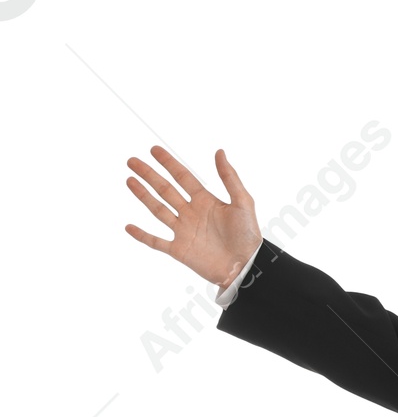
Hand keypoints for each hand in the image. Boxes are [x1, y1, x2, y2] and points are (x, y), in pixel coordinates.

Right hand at [124, 146, 261, 289]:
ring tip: (129, 180)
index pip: (183, 177)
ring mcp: (184, 232)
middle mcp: (192, 214)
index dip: (169, 163)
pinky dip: (142, 236)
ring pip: (158, 210)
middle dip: (149, 175)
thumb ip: (230, 178)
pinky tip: (129, 227)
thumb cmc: (248, 236)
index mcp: (205, 201)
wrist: (246, 266)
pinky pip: (157, 242)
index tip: (154, 150)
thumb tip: (219, 151)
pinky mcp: (180, 250)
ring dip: (143, 196)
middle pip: (165, 190)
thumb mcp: (242, 202)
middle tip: (132, 161)